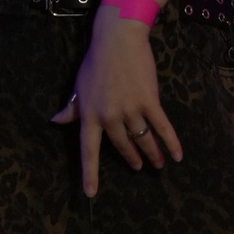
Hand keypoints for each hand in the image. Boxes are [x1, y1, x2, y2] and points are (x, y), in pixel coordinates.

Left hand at [52, 7, 180, 196]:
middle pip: (123, 146)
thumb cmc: (96, 61)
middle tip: (140, 167)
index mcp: (89, 115)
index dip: (89, 173)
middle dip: (133, 159)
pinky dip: (172, 143)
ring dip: (152, 154)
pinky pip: (162, 127)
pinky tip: (178, 155)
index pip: (88, 150)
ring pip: (143, 140)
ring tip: (158, 165)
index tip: (90, 193)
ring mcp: (130, 109)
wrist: (118, 39)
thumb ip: (71, 108)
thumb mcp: (79, 86)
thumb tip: (56, 121)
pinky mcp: (149, 101)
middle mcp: (109, 116)